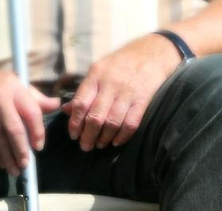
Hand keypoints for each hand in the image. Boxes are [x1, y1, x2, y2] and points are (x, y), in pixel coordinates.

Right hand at [0, 67, 60, 175]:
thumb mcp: (17, 83)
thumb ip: (37, 98)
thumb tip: (57, 105)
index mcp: (15, 89)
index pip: (31, 112)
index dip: (37, 131)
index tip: (38, 146)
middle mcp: (1, 100)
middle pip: (14, 129)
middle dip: (21, 149)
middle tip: (26, 164)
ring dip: (8, 157)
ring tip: (16, 170)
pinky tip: (2, 164)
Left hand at [62, 34, 181, 150]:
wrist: (153, 52)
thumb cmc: (122, 62)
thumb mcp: (99, 69)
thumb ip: (84, 90)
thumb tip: (67, 110)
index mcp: (96, 75)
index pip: (81, 103)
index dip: (75, 122)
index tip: (73, 134)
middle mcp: (111, 84)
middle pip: (95, 116)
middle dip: (88, 135)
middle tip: (85, 146)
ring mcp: (128, 93)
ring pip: (112, 122)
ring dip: (104, 138)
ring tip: (99, 144)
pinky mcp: (143, 100)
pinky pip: (131, 123)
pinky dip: (122, 136)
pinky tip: (116, 141)